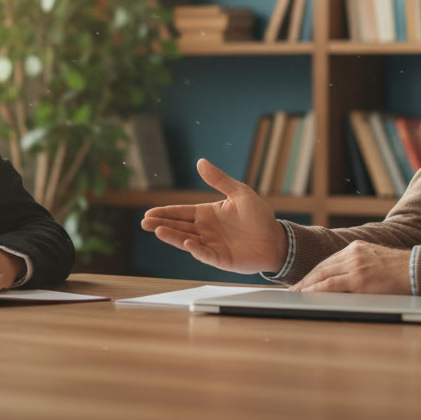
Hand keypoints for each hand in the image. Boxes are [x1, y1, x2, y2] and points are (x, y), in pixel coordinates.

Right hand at [140, 158, 286, 273]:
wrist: (276, 239)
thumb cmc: (259, 216)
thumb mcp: (239, 192)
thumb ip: (219, 180)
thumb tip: (200, 161)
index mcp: (207, 214)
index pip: (182, 213)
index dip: (166, 212)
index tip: (149, 213)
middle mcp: (206, 230)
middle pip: (179, 226)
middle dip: (161, 224)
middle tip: (144, 223)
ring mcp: (212, 245)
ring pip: (187, 240)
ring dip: (173, 236)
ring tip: (158, 231)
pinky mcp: (221, 259)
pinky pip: (205, 254)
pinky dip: (196, 249)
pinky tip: (187, 242)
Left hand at [289, 241, 412, 293]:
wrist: (417, 269)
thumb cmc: (400, 270)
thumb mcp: (376, 260)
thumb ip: (360, 265)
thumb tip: (346, 280)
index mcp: (356, 247)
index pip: (328, 261)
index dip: (313, 273)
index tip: (303, 281)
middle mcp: (353, 253)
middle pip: (322, 267)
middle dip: (306, 280)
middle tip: (293, 289)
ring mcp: (356, 265)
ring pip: (323, 275)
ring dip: (307, 286)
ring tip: (296, 295)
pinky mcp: (360, 279)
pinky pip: (332, 285)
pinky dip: (317, 290)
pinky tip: (308, 295)